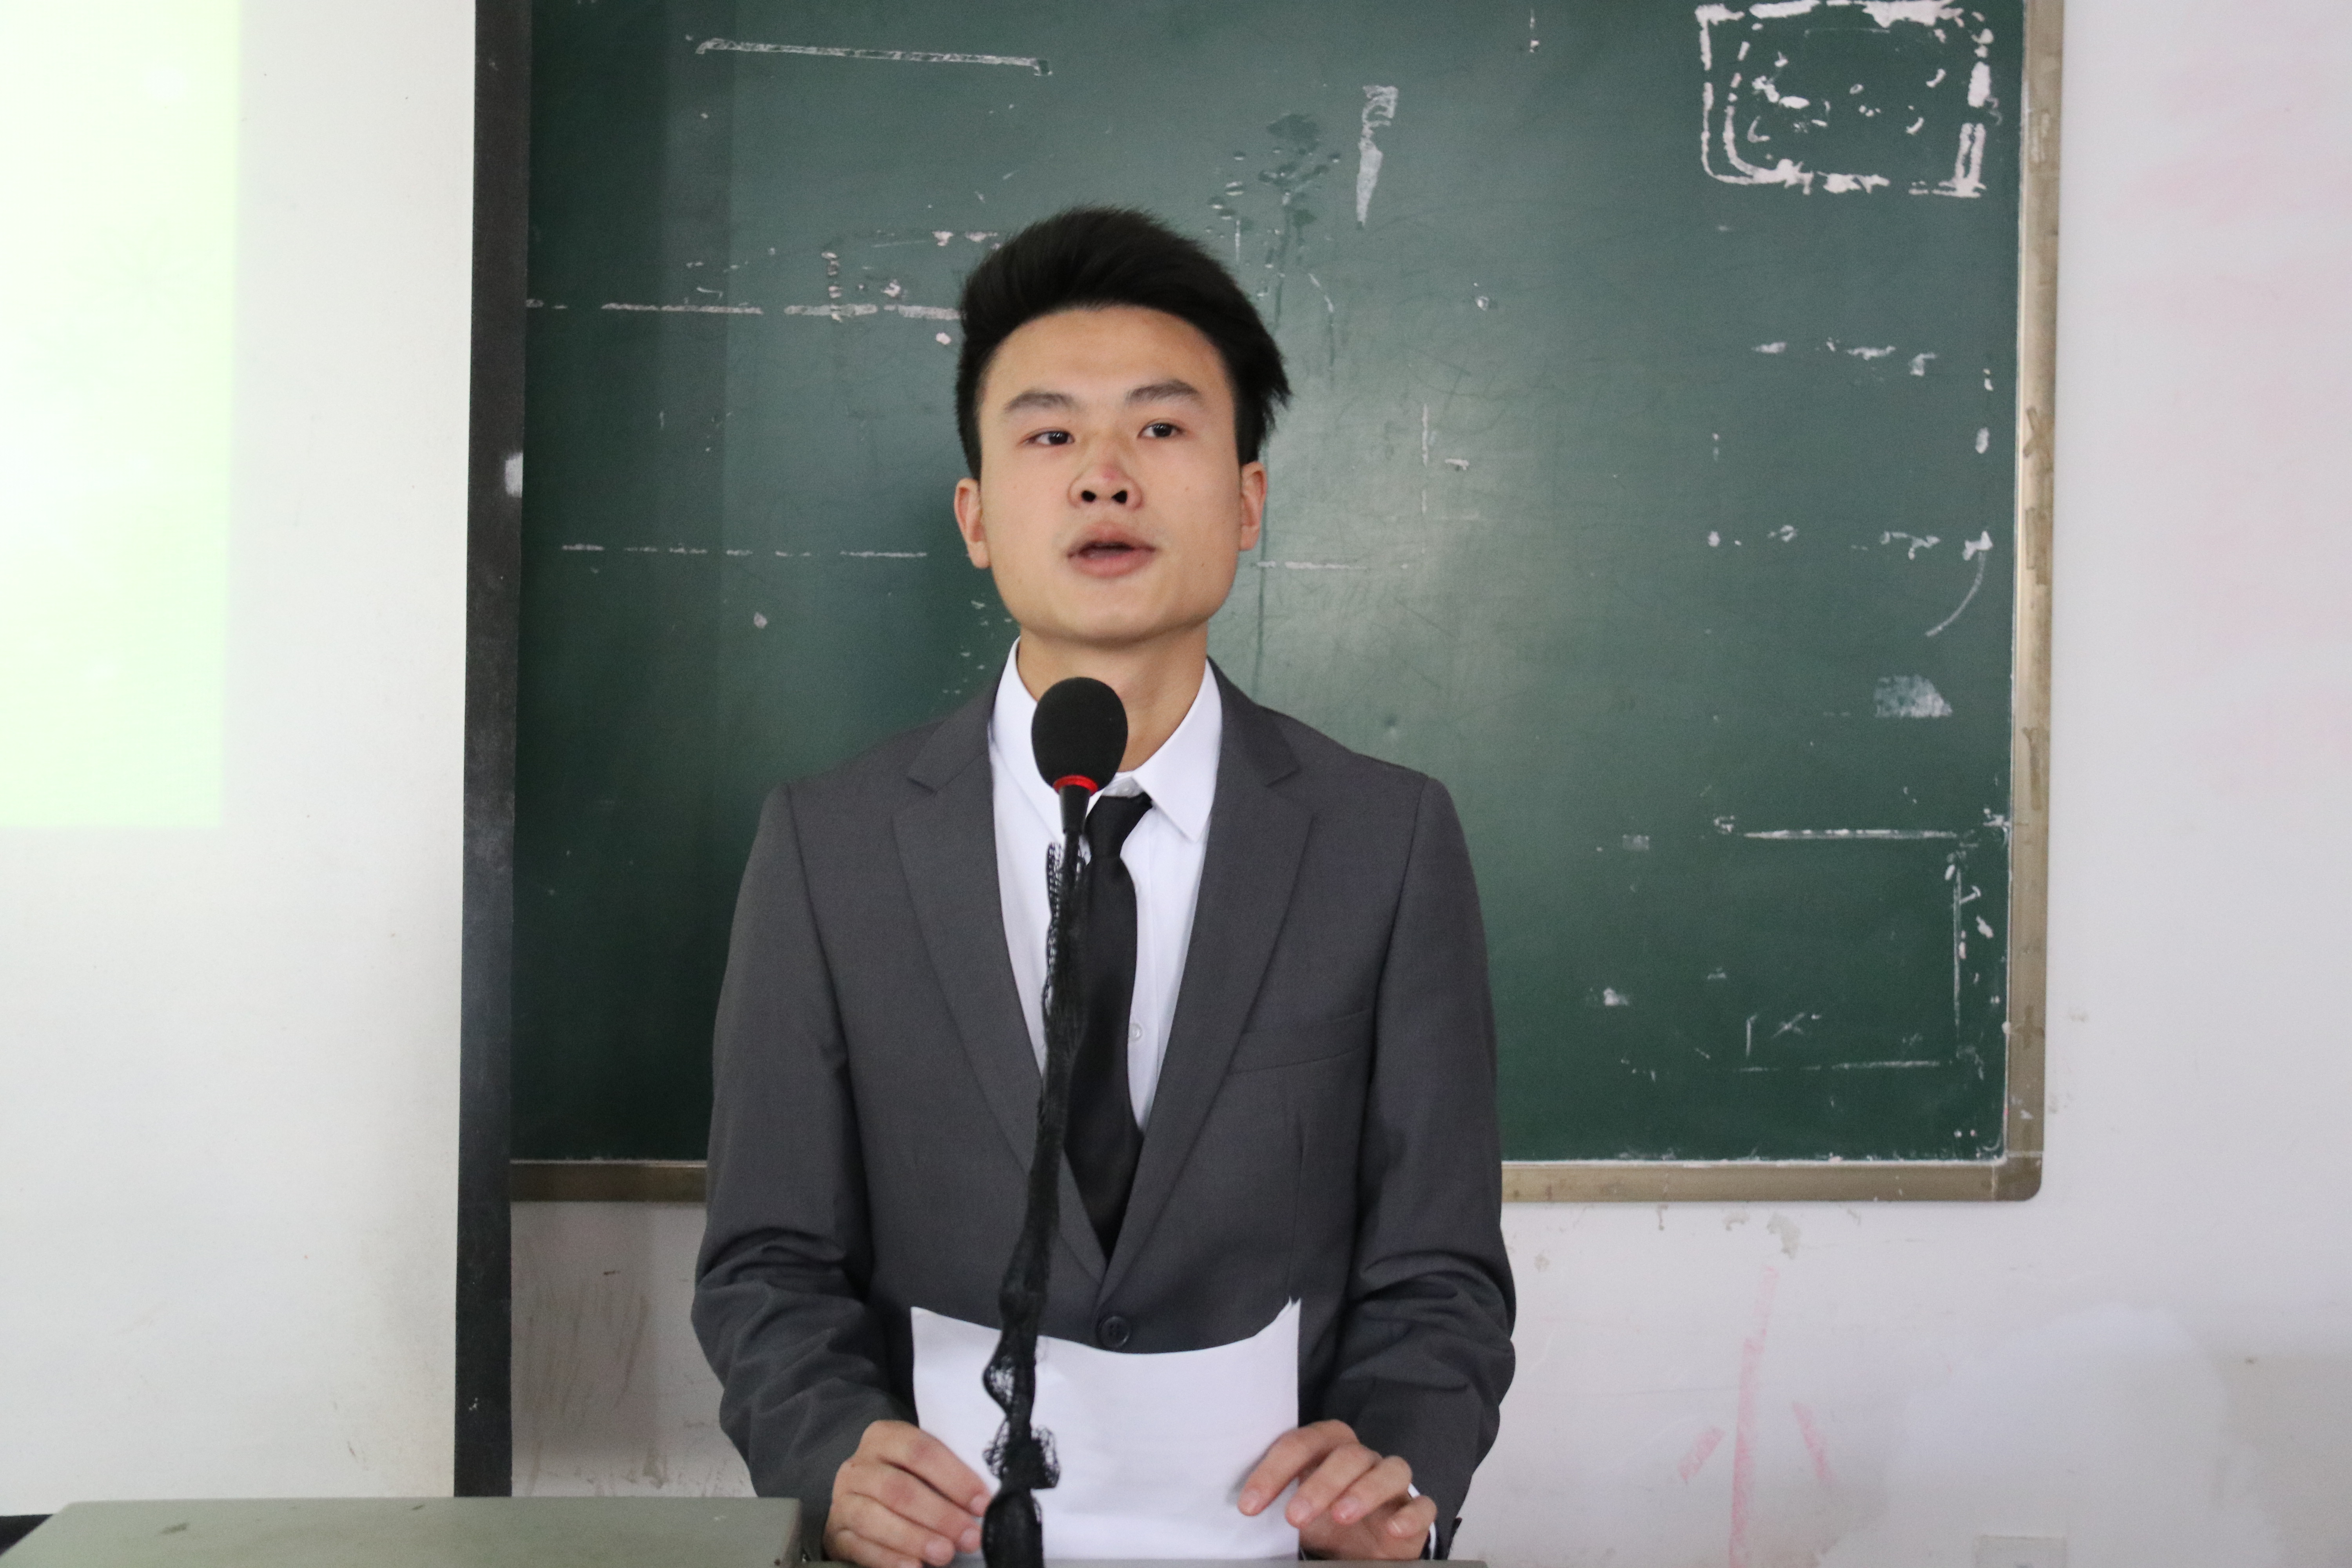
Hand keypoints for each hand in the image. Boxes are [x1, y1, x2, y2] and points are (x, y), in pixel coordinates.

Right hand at [825, 1419, 989, 1567]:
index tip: (982, 1503)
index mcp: (884, 1437)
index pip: (920, 1450)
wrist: (864, 1504)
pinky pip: (859, 1547)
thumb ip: (947, 1476)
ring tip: (945, 1554)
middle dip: (939, 1515)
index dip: (954, 1478)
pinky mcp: (835, 1534)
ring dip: (915, 1539)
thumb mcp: (924, 1469)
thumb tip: (983, 1501)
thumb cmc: (908, 1482)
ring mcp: (842, 1500)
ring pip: (875, 1519)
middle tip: (970, 1537)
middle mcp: (858, 1466)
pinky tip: (914, 1567)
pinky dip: (889, 1559)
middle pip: (899, 1488)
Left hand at [1238, 1419, 1433, 1560]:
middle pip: (1346, 1455)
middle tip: (1294, 1517)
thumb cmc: (1322, 1518)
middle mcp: (1361, 1458)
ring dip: (1364, 1491)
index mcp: (1326, 1448)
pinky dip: (1411, 1514)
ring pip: (1389, 1470)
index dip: (1273, 1471)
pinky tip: (1394, 1529)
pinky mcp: (1414, 1509)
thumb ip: (1276, 1497)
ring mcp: (1391, 1482)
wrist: (1360, 1546)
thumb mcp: (1295, 1506)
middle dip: (1319, 1484)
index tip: (1249, 1505)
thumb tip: (1235, 1506)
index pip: (1300, 1444)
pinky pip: (1423, 1504)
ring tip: (1341, 1516)